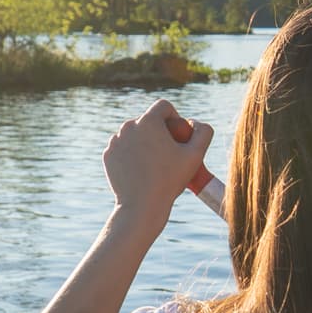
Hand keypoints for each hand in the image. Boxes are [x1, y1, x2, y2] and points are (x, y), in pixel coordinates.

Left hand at [103, 100, 212, 221]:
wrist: (141, 205)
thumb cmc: (170, 180)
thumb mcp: (196, 156)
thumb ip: (204, 132)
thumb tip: (195, 122)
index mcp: (148, 121)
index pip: (163, 106)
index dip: (174, 117)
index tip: (178, 135)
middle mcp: (128, 126)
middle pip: (148, 120)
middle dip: (159, 131)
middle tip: (168, 153)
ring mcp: (115, 141)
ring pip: (134, 133)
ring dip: (145, 142)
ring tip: (155, 163)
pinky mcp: (108, 155)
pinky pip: (123, 148)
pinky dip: (132, 154)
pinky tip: (141, 170)